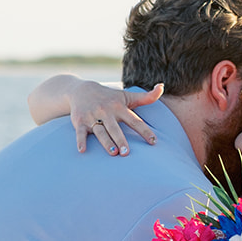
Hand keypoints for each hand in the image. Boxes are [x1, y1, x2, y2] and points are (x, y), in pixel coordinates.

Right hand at [28, 76, 162, 154]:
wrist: (81, 90)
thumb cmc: (109, 97)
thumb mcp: (127, 96)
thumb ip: (146, 97)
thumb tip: (162, 87)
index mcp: (119, 107)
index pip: (135, 121)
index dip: (144, 131)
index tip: (153, 142)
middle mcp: (106, 111)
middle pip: (115, 128)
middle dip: (121, 140)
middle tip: (127, 153)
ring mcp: (92, 116)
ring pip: (100, 131)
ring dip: (106, 142)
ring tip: (113, 153)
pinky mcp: (79, 121)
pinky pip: (80, 133)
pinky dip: (80, 141)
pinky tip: (82, 151)